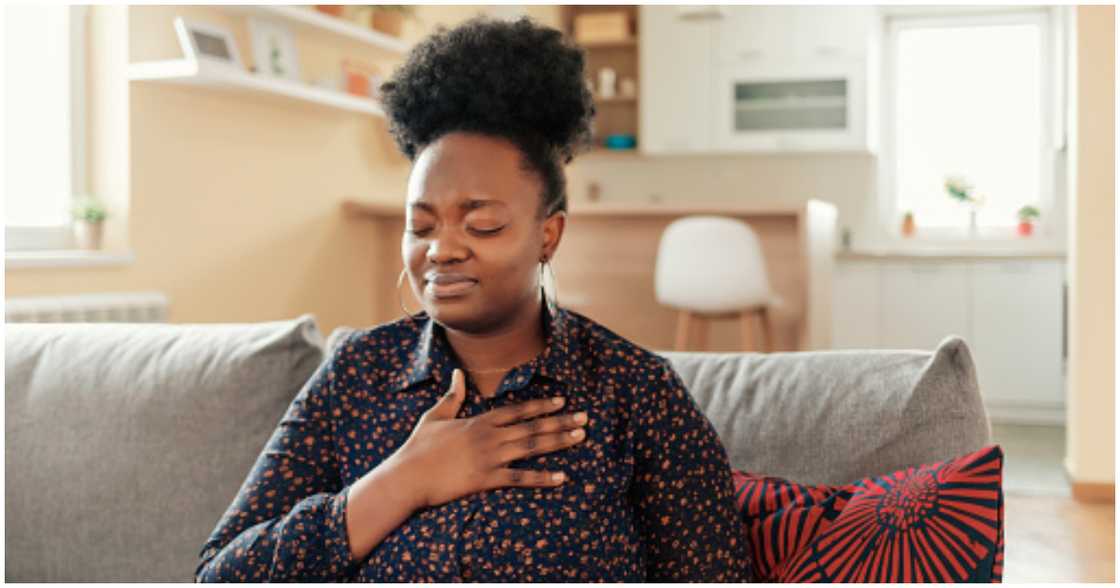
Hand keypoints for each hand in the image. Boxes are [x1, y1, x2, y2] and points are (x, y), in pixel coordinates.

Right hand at [393, 368, 587, 509]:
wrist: (407, 476)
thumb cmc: (419, 447)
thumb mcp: (435, 416)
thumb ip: (452, 396)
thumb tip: (457, 372)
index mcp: (479, 421)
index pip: (517, 410)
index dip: (541, 406)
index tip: (562, 402)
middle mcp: (490, 437)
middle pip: (532, 427)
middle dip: (560, 422)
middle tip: (585, 418)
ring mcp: (490, 458)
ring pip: (531, 448)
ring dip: (558, 442)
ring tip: (580, 437)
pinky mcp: (486, 480)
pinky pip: (519, 478)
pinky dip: (541, 478)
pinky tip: (561, 477)